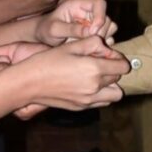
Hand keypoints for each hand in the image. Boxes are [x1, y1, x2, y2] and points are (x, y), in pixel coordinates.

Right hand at [0, 37, 128, 116]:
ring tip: (97, 76)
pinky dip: (101, 94)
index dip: (119, 58)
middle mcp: (94, 87)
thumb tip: (107, 49)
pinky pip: (101, 102)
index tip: (109, 54)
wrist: (29, 83)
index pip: (122, 66)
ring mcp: (88, 100)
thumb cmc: (48, 61)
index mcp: (94, 69)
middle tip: (100, 62)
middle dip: (113, 69)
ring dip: (111, 85)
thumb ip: (94, 44)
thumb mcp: (72, 46)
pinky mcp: (81, 107)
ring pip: (114, 95)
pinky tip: (88, 85)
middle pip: (118, 79)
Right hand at [0, 41, 50, 117]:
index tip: (5, 60)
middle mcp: (5, 102)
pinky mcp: (22, 112)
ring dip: (1, 71)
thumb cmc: (39, 56)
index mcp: (2, 88)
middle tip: (13, 64)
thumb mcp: (14, 51)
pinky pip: (2, 96)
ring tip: (18, 69)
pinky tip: (21, 76)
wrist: (58, 59)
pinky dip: (8, 79)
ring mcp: (13, 109)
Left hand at [35, 0, 115, 44]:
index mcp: (78, 5)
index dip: (100, 16)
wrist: (42, 37)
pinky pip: (108, 37)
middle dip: (101, 32)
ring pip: (110, 28)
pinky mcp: (95, 33)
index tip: (92, 31)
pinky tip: (90, 51)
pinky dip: (103, 45)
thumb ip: (72, 29)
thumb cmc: (45, 30)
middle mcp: (88, 12)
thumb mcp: (54, 29)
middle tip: (88, 43)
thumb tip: (91, 32)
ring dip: (103, 39)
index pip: (99, 3)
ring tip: (87, 47)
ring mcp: (92, 23)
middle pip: (106, 18)